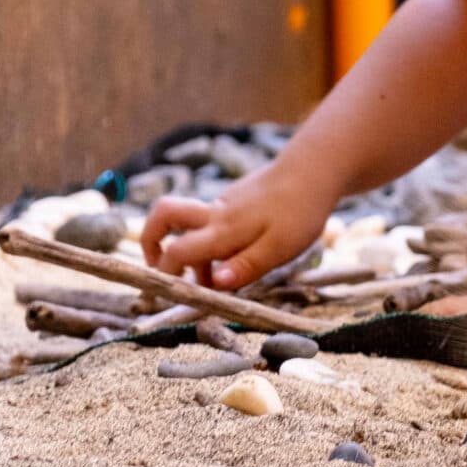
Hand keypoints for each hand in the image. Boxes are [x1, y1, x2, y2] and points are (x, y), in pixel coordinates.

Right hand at [140, 164, 334, 291]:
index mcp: (223, 230)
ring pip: (190, 226)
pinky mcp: (233, 203)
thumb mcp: (279, 248)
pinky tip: (233, 260)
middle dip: (151, 241)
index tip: (167, 295)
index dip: (165, 273)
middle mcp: (215, 215)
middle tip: (163, 271)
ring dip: (190, 253)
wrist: (315, 170)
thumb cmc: (299, 212)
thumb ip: (245, 266)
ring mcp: (222, 206)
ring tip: (212, 281)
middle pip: (163, 215)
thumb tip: (214, 284)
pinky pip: (210, 224)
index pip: (177, 251)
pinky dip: (210, 244)